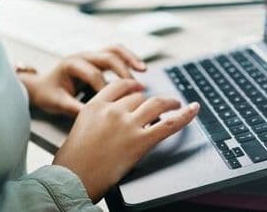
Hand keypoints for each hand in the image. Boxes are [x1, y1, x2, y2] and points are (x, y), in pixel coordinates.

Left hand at [16, 45, 146, 116]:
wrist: (40, 85)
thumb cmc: (48, 93)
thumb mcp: (58, 103)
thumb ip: (75, 108)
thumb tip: (94, 118)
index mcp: (71, 64)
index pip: (94, 75)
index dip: (107, 89)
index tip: (117, 104)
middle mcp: (82, 56)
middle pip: (107, 57)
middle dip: (123, 71)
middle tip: (136, 87)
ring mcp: (90, 55)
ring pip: (114, 50)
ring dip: (129, 59)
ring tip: (142, 70)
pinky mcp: (97, 58)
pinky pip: (115, 53)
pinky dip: (128, 58)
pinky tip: (139, 67)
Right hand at [53, 78, 199, 201]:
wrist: (73, 179)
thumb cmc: (73, 161)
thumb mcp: (81, 127)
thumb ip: (98, 117)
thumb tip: (115, 119)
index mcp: (96, 105)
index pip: (121, 86)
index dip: (134, 87)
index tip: (140, 89)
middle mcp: (113, 110)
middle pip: (138, 97)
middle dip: (147, 103)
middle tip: (156, 108)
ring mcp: (128, 124)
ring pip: (155, 104)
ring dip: (169, 103)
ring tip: (176, 104)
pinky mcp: (141, 141)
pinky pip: (169, 124)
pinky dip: (185, 116)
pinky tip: (193, 109)